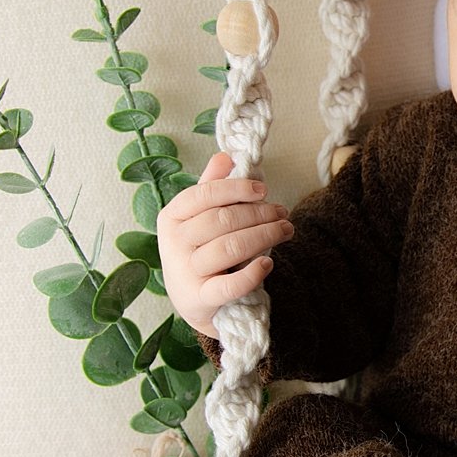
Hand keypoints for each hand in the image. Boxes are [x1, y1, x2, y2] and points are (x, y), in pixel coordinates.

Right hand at [156, 151, 294, 338]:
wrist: (191, 300)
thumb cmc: (200, 249)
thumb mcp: (200, 217)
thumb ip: (212, 186)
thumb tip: (226, 156)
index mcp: (172, 217)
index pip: (204, 194)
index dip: (236, 189)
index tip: (263, 190)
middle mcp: (174, 243)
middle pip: (222, 220)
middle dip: (259, 213)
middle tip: (282, 213)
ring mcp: (186, 273)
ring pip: (230, 247)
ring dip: (264, 235)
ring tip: (285, 230)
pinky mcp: (200, 299)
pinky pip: (230, 285)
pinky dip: (252, 274)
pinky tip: (268, 263)